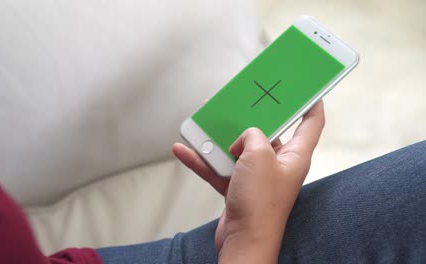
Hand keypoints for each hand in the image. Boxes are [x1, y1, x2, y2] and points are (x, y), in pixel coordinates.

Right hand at [173, 101, 324, 262]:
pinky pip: (220, 167)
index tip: (304, 87)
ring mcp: (257, 176)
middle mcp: (278, 164)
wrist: (244, 240)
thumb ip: (253, 135)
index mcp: (295, 155)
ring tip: (204, 124)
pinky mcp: (238, 187)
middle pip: (267, 132)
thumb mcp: (259, 155)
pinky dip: (203, 159)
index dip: (310, 102)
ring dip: (219, 139)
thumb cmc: (260, 203)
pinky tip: (185, 149)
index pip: (311, 122)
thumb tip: (244, 136)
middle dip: (252, 116)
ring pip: (238, 149)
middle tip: (242, 100)